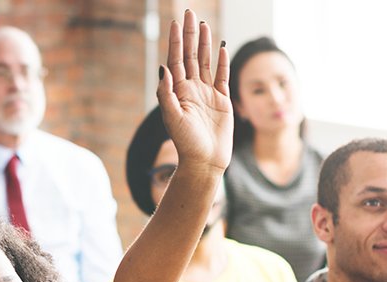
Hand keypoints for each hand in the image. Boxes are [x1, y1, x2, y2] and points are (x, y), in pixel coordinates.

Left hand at [157, 9, 232, 171]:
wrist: (204, 161)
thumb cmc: (186, 143)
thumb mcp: (172, 118)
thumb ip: (166, 93)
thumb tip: (164, 68)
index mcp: (177, 91)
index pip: (176, 59)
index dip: (175, 40)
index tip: (176, 22)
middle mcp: (191, 89)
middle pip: (190, 55)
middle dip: (189, 34)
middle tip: (190, 13)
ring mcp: (207, 93)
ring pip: (205, 62)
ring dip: (204, 43)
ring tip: (204, 25)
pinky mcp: (222, 100)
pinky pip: (222, 76)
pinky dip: (222, 61)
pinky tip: (222, 47)